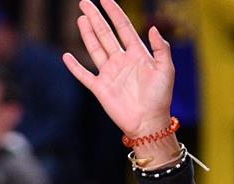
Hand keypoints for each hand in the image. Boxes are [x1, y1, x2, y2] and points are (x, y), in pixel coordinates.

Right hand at [63, 0, 174, 139]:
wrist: (149, 122)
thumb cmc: (160, 96)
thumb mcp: (166, 69)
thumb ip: (161, 48)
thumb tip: (152, 27)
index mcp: (137, 54)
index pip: (123, 27)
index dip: (115, 12)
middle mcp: (121, 60)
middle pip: (105, 34)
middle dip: (96, 17)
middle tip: (85, 2)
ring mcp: (109, 73)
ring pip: (95, 48)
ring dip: (87, 33)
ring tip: (81, 18)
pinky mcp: (100, 88)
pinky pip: (84, 75)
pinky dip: (74, 66)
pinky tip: (66, 56)